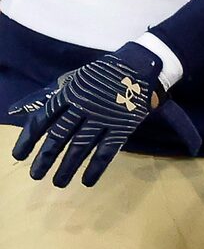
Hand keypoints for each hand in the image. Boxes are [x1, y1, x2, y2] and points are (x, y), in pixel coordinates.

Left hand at [8, 42, 198, 187]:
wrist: (141, 66)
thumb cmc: (105, 72)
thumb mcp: (74, 78)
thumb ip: (50, 95)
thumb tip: (19, 111)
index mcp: (69, 93)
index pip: (43, 119)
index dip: (29, 138)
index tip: (19, 155)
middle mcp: (82, 107)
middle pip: (59, 136)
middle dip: (46, 158)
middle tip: (35, 175)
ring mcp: (103, 117)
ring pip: (80, 146)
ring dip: (67, 167)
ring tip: (57, 183)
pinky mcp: (122, 126)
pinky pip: (107, 150)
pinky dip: (96, 167)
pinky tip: (87, 181)